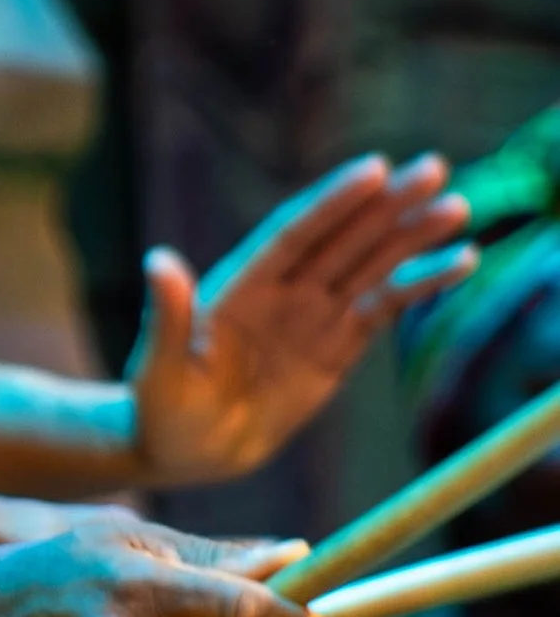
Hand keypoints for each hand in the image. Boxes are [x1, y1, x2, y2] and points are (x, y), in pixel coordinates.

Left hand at [127, 154, 474, 487]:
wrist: (186, 447)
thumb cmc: (161, 407)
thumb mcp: (160, 368)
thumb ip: (168, 317)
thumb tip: (158, 262)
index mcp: (242, 285)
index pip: (295, 234)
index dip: (333, 202)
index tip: (374, 169)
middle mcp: (283, 290)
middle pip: (343, 238)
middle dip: (388, 205)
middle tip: (434, 168)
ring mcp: (312, 315)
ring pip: (371, 265)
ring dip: (412, 236)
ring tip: (457, 207)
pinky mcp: (337, 345)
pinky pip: (385, 307)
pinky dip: (420, 284)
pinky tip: (459, 261)